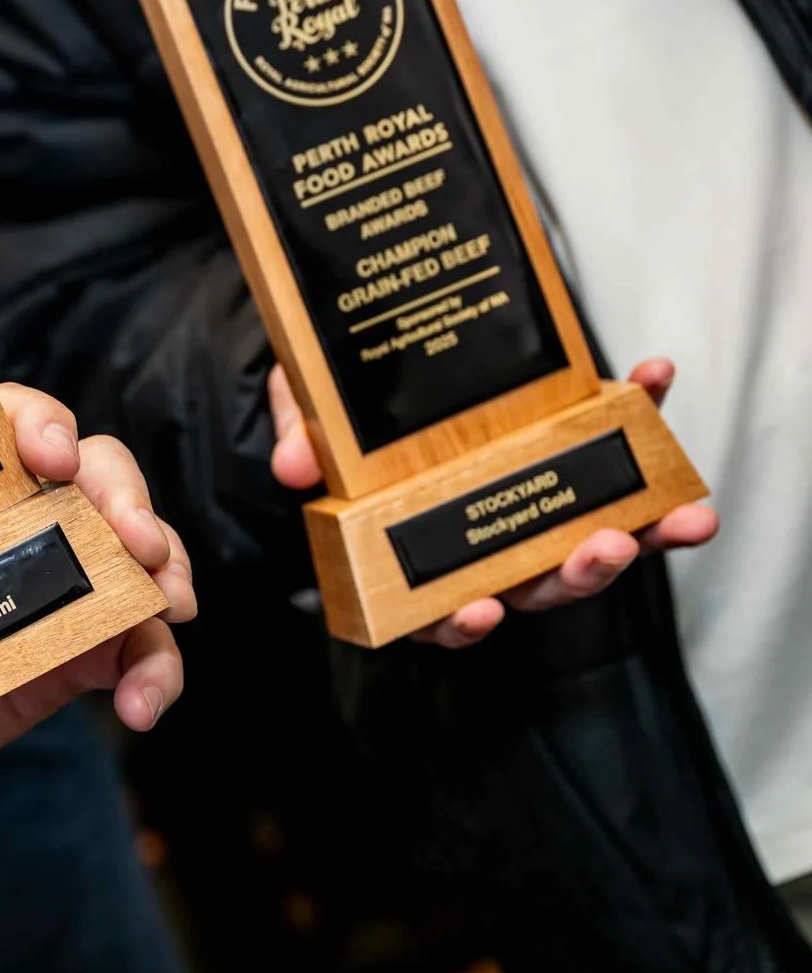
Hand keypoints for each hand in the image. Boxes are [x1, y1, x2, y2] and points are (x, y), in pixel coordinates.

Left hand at [0, 382, 196, 795]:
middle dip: (119, 487)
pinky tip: (142, 706)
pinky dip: (155, 665)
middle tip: (126, 534)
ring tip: (163, 607)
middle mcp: (1, 508)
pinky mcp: (75, 641)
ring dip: (162, 561)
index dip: (32, 417)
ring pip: (130, 538)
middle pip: (86, 463)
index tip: (42, 449)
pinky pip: (139, 639)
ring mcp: (49, 571)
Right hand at [268, 358, 716, 646]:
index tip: (482, 611)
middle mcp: (485, 542)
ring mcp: (533, 500)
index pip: (439, 613)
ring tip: (680, 515)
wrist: (363, 349)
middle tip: (604, 545)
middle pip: (536, 584)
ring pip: (592, 538)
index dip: (462, 623)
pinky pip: (615, 444)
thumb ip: (304, 441)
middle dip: (580, 572)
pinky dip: (643, 413)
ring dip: (644, 531)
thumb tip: (293, 468)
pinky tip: (651, 377)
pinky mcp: (568, 445)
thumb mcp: (308, 418)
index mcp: (419, 556)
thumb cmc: (336, 410)